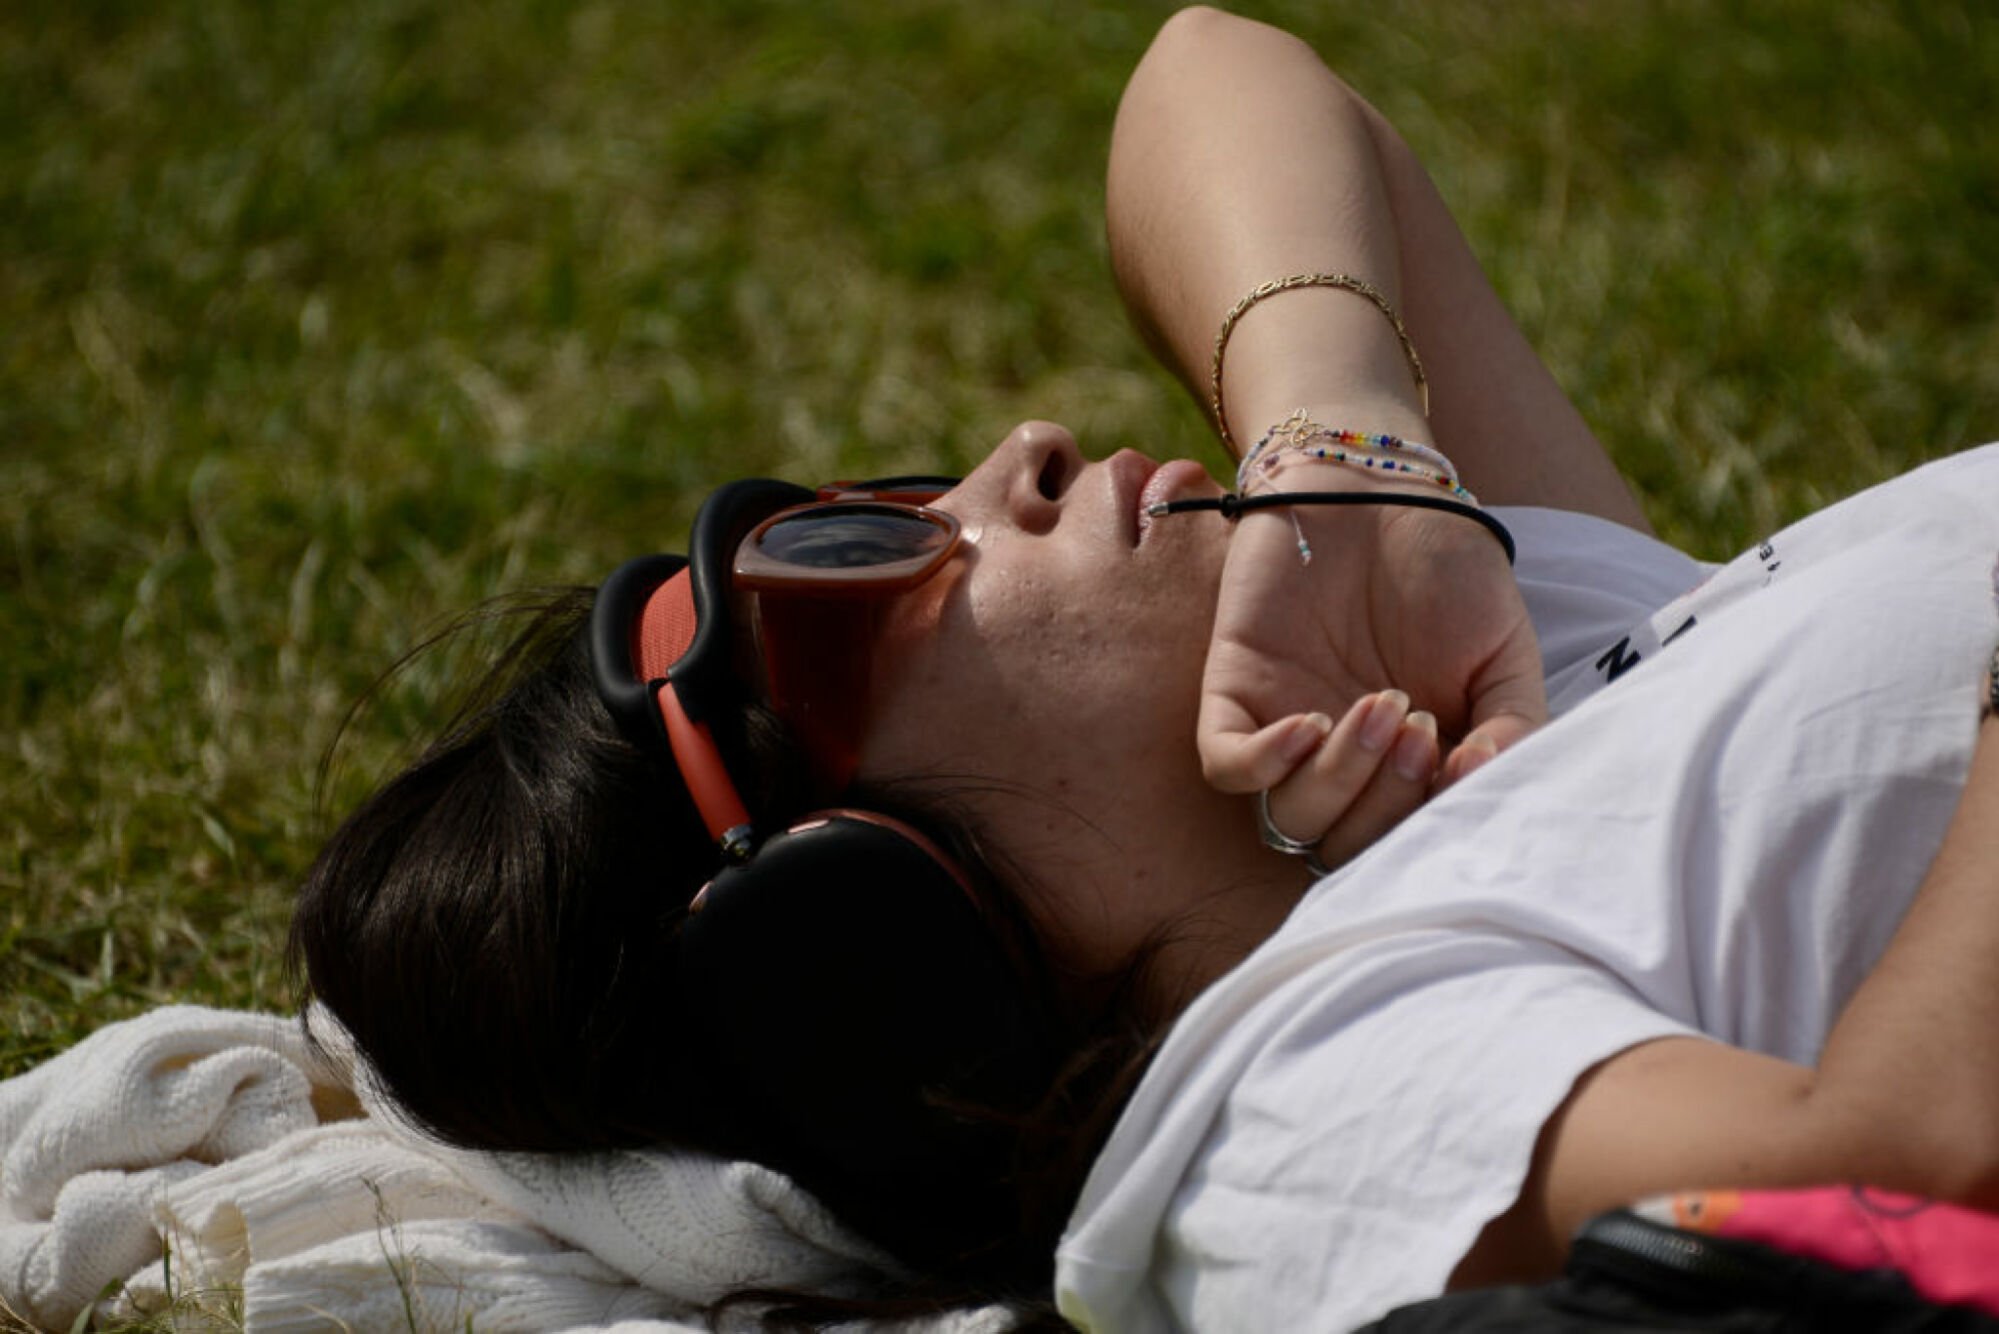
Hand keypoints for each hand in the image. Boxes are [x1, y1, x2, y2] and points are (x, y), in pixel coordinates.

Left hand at [1199, 469, 1546, 868]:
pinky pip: (1226, 764)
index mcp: (1406, 766)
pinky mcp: (1233, 690)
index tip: (1458, 755)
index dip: (1429, 819)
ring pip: (1289, 815)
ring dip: (1338, 778)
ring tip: (1379, 706)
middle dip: (1386, 800)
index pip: (1405, 842)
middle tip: (1416, 726)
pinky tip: (1309, 724)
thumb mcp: (1506, 653)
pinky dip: (1264, 762)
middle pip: (1344, 842)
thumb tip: (1477, 786)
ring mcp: (1284, 728)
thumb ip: (1511, 728)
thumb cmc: (1446, 568)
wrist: (1378, 485)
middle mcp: (1341, 762)